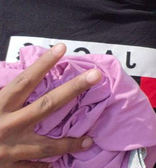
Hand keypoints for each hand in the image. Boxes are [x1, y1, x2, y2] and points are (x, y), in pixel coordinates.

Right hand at [0, 44, 100, 167]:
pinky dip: (43, 167)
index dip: (43, 63)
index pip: (25, 80)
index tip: (62, 48)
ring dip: (69, 143)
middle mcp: (6, 126)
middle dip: (73, 90)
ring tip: (88, 140)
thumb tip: (12, 81)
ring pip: (46, 146)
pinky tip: (57, 164)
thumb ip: (0, 92)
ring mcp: (9, 150)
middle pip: (47, 105)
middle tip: (96, 75)